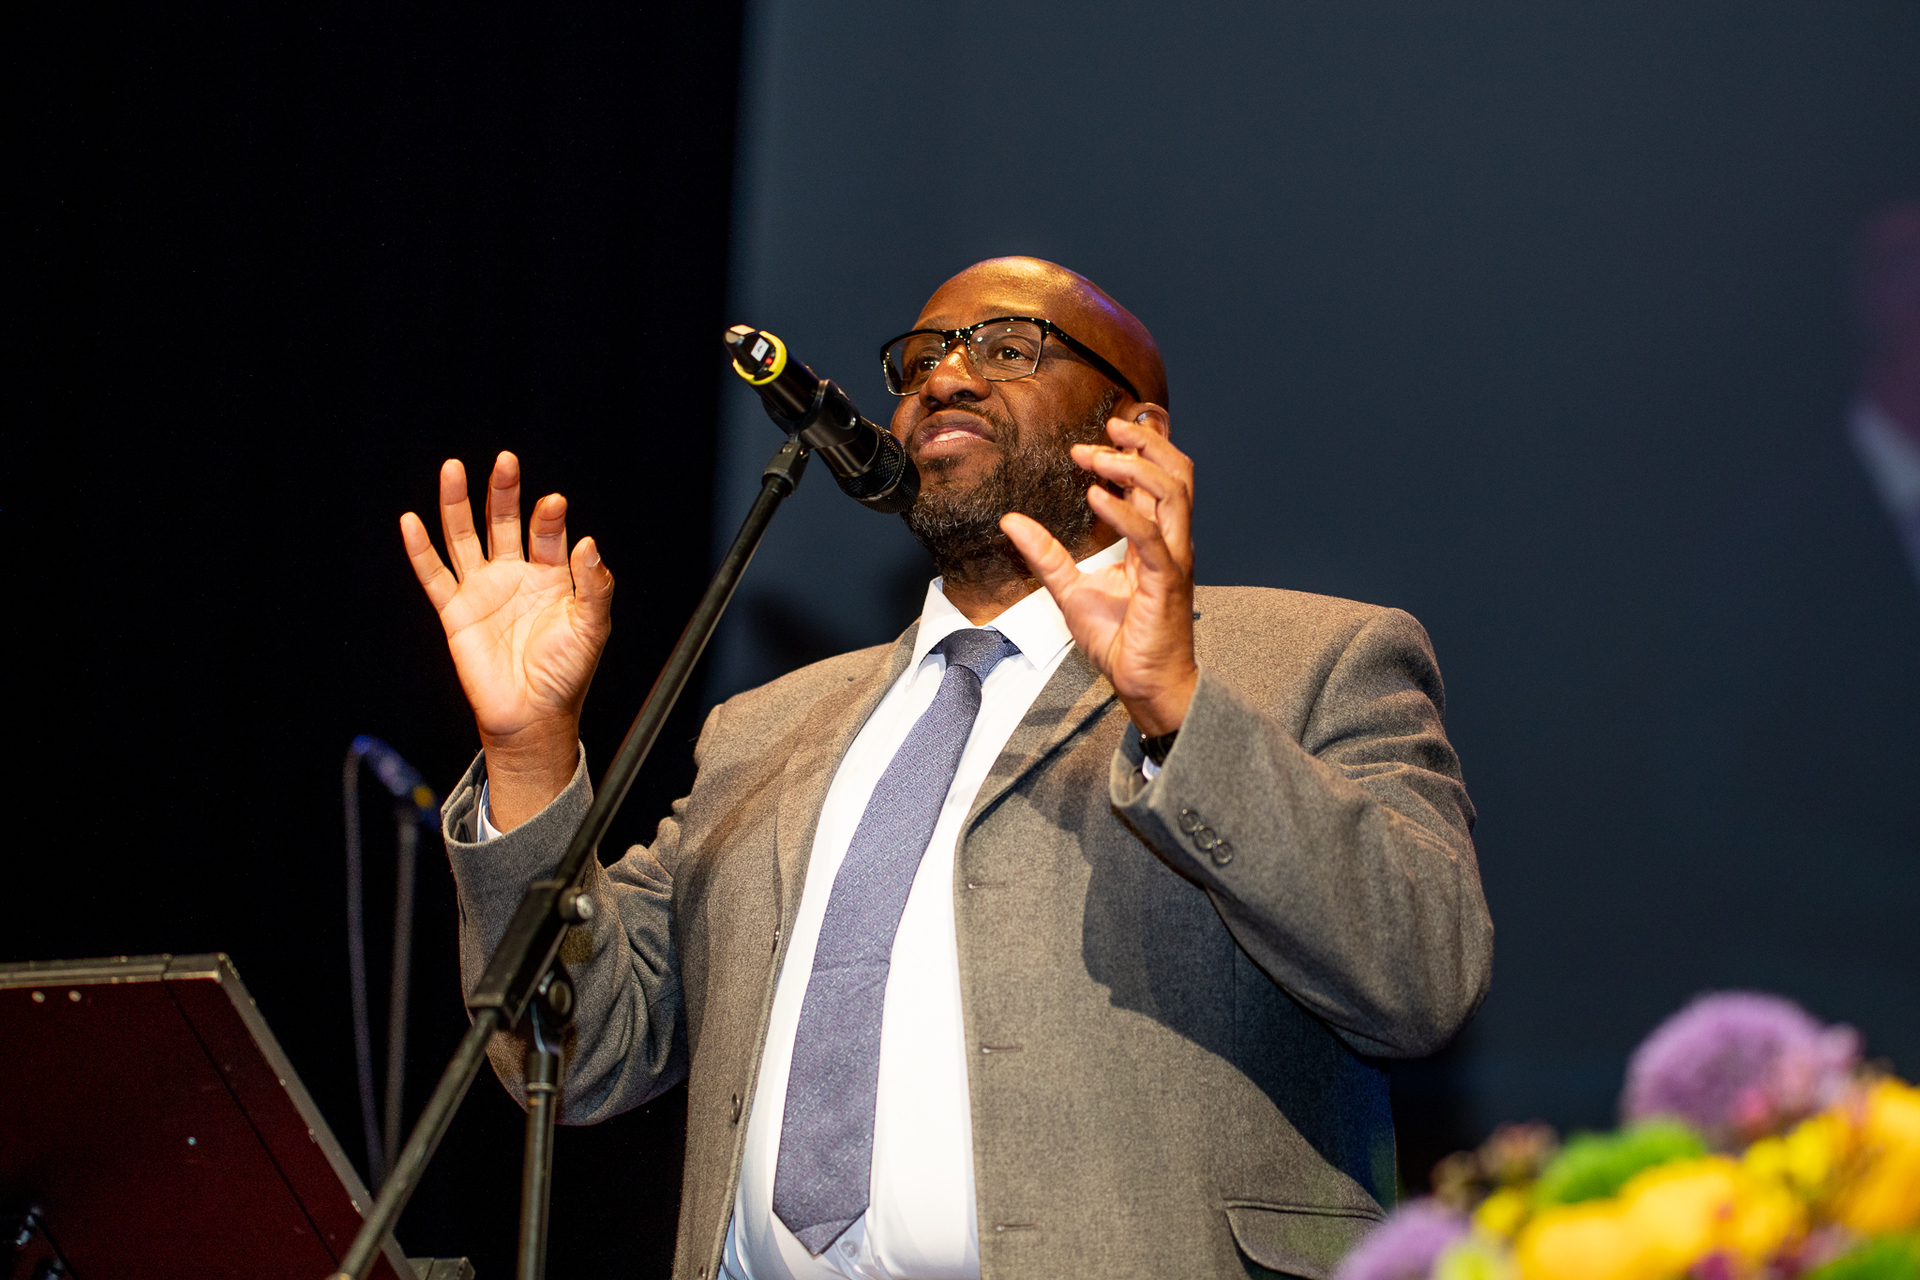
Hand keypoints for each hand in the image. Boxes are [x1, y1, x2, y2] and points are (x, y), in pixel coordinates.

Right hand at [400, 452, 612, 828]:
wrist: (533, 716)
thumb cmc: (566, 674)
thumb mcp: (592, 627)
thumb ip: (594, 585)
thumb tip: (588, 542)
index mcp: (550, 576)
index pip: (547, 533)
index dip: (548, 517)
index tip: (553, 503)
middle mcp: (514, 576)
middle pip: (503, 522)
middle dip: (504, 492)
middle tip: (506, 461)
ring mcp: (482, 590)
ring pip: (465, 537)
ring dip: (457, 504)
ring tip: (453, 468)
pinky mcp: (455, 612)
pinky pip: (433, 575)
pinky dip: (420, 549)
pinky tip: (410, 520)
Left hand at [1000, 412, 1197, 736]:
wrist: (1143, 683)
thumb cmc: (1120, 640)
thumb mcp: (1070, 589)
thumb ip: (1046, 554)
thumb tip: (1011, 521)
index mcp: (1154, 539)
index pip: (1156, 479)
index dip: (1132, 450)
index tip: (1091, 440)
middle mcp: (1170, 542)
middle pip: (1176, 473)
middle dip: (1144, 442)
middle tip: (1108, 427)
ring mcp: (1173, 559)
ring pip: (1174, 492)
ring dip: (1135, 466)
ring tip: (1097, 456)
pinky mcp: (1167, 581)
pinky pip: (1152, 538)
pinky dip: (1124, 512)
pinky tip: (1095, 496)